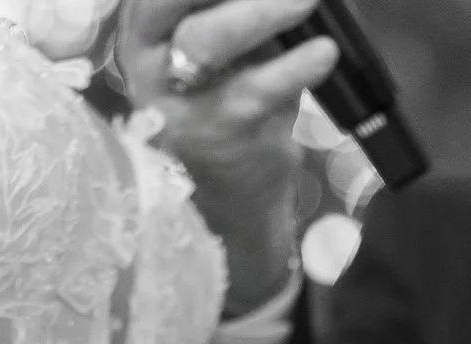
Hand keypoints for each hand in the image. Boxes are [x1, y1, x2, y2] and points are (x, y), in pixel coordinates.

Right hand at [117, 0, 338, 310]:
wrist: (230, 197)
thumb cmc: (229, 102)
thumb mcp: (227, 44)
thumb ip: (240, 7)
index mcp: (148, 22)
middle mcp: (148, 56)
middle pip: (170, 0)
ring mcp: (176, 99)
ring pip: (208, 41)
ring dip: (262, 11)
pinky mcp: (214, 134)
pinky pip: (255, 92)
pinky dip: (296, 68)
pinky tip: (323, 52)